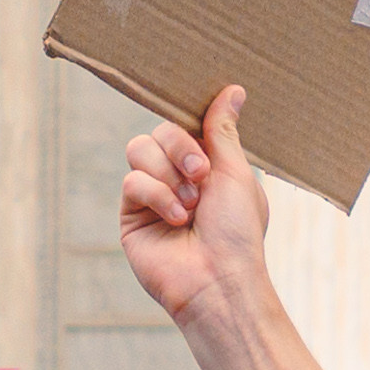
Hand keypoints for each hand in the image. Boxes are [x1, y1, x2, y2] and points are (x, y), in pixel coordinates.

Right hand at [116, 84, 273, 328]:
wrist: (218, 279)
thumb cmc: (238, 232)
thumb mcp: (236, 173)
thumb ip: (222, 130)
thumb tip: (233, 89)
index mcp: (207, 166)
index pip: (185, 125)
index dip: (190, 128)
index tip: (206, 142)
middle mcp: (178, 177)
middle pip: (159, 132)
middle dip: (180, 149)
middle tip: (201, 175)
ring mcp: (153, 196)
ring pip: (139, 150)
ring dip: (169, 174)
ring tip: (190, 205)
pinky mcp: (131, 216)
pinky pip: (131, 182)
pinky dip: (158, 196)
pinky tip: (177, 219)